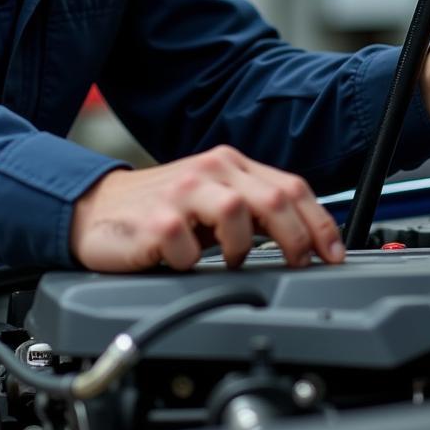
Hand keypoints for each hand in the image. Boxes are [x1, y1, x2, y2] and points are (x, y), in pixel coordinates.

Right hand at [70, 145, 345, 271]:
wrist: (97, 209)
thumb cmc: (160, 208)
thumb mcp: (213, 199)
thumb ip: (252, 209)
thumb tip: (302, 238)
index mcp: (230, 164)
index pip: (291, 187)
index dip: (319, 223)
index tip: (332, 254)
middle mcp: (211, 170)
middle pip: (274, 200)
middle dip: (297, 239)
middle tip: (298, 265)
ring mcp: (183, 192)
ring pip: (238, 213)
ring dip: (242, 248)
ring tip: (229, 260)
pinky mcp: (157, 220)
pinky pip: (191, 248)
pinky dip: (194, 263)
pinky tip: (184, 262)